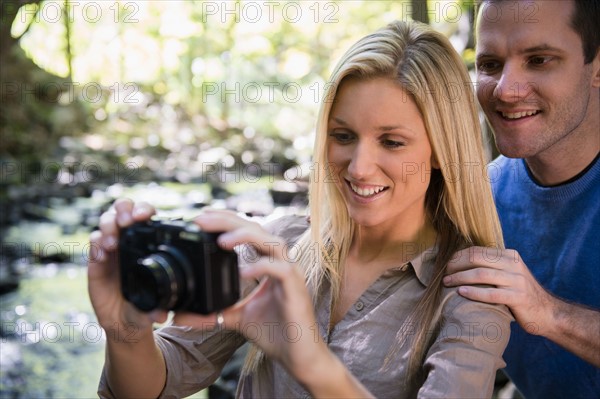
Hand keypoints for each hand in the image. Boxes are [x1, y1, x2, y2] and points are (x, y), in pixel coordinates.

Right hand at [87, 198, 167, 341]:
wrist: (122, 322)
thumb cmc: (143, 308)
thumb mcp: (152, 308)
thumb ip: (155, 309)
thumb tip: (162, 316)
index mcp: (149, 244)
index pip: (147, 216)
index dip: (145, 210)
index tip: (144, 217)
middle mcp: (130, 241)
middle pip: (125, 209)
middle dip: (125, 209)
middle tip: (127, 222)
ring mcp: (112, 247)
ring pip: (107, 220)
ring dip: (109, 225)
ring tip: (113, 243)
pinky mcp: (96, 258)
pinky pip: (93, 241)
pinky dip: (96, 243)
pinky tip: (102, 257)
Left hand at [173, 210, 330, 384]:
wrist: (299, 356)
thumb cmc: (276, 333)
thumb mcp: (236, 318)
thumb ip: (212, 313)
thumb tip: (180, 316)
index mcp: (268, 264)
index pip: (248, 232)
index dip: (226, 221)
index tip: (200, 218)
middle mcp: (280, 263)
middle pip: (257, 229)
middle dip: (229, 221)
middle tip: (202, 219)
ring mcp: (291, 273)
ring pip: (272, 242)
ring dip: (246, 237)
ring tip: (222, 241)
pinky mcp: (296, 288)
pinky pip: (281, 269)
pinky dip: (262, 267)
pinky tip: (243, 271)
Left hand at [443, 246, 554, 335]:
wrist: (548, 313)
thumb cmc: (520, 294)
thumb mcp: (508, 274)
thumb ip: (492, 266)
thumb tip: (462, 261)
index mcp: (510, 256)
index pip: (478, 250)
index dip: (459, 256)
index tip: (446, 264)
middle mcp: (514, 265)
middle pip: (477, 259)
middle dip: (457, 265)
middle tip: (444, 273)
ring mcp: (517, 281)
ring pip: (481, 274)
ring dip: (460, 278)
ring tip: (447, 283)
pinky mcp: (518, 297)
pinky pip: (491, 293)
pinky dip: (474, 292)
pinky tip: (461, 293)